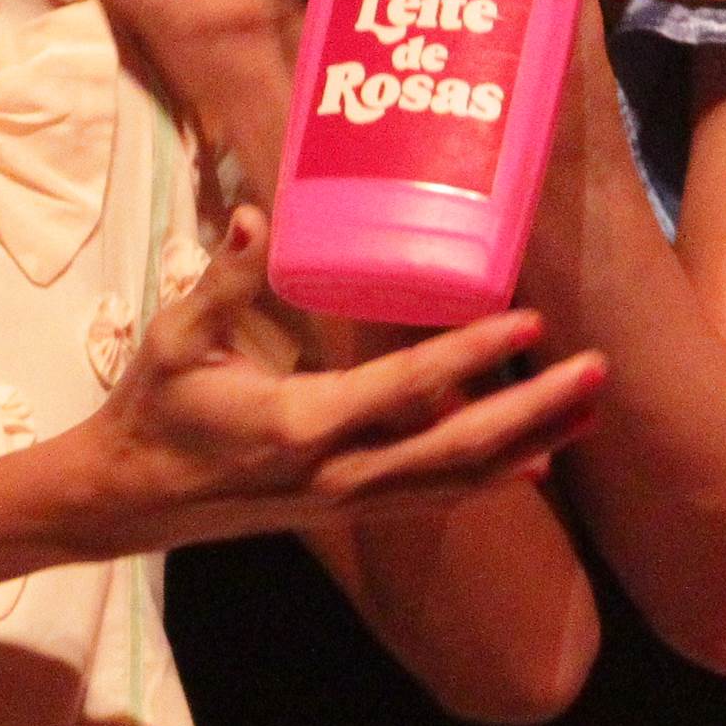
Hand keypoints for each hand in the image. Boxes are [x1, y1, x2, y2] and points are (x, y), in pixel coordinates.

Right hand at [55, 205, 604, 556]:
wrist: (128, 499)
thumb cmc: (152, 410)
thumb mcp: (176, 338)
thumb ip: (225, 279)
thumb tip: (259, 216)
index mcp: (301, 424)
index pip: (407, 390)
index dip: (472, 355)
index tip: (530, 322)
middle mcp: (339, 474)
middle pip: (459, 449)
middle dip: (535, 412)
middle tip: (596, 370)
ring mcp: (348, 500)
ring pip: (458, 483)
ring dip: (529, 445)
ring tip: (590, 409)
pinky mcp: (350, 510)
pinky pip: (435, 498)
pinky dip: (492, 478)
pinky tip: (538, 459)